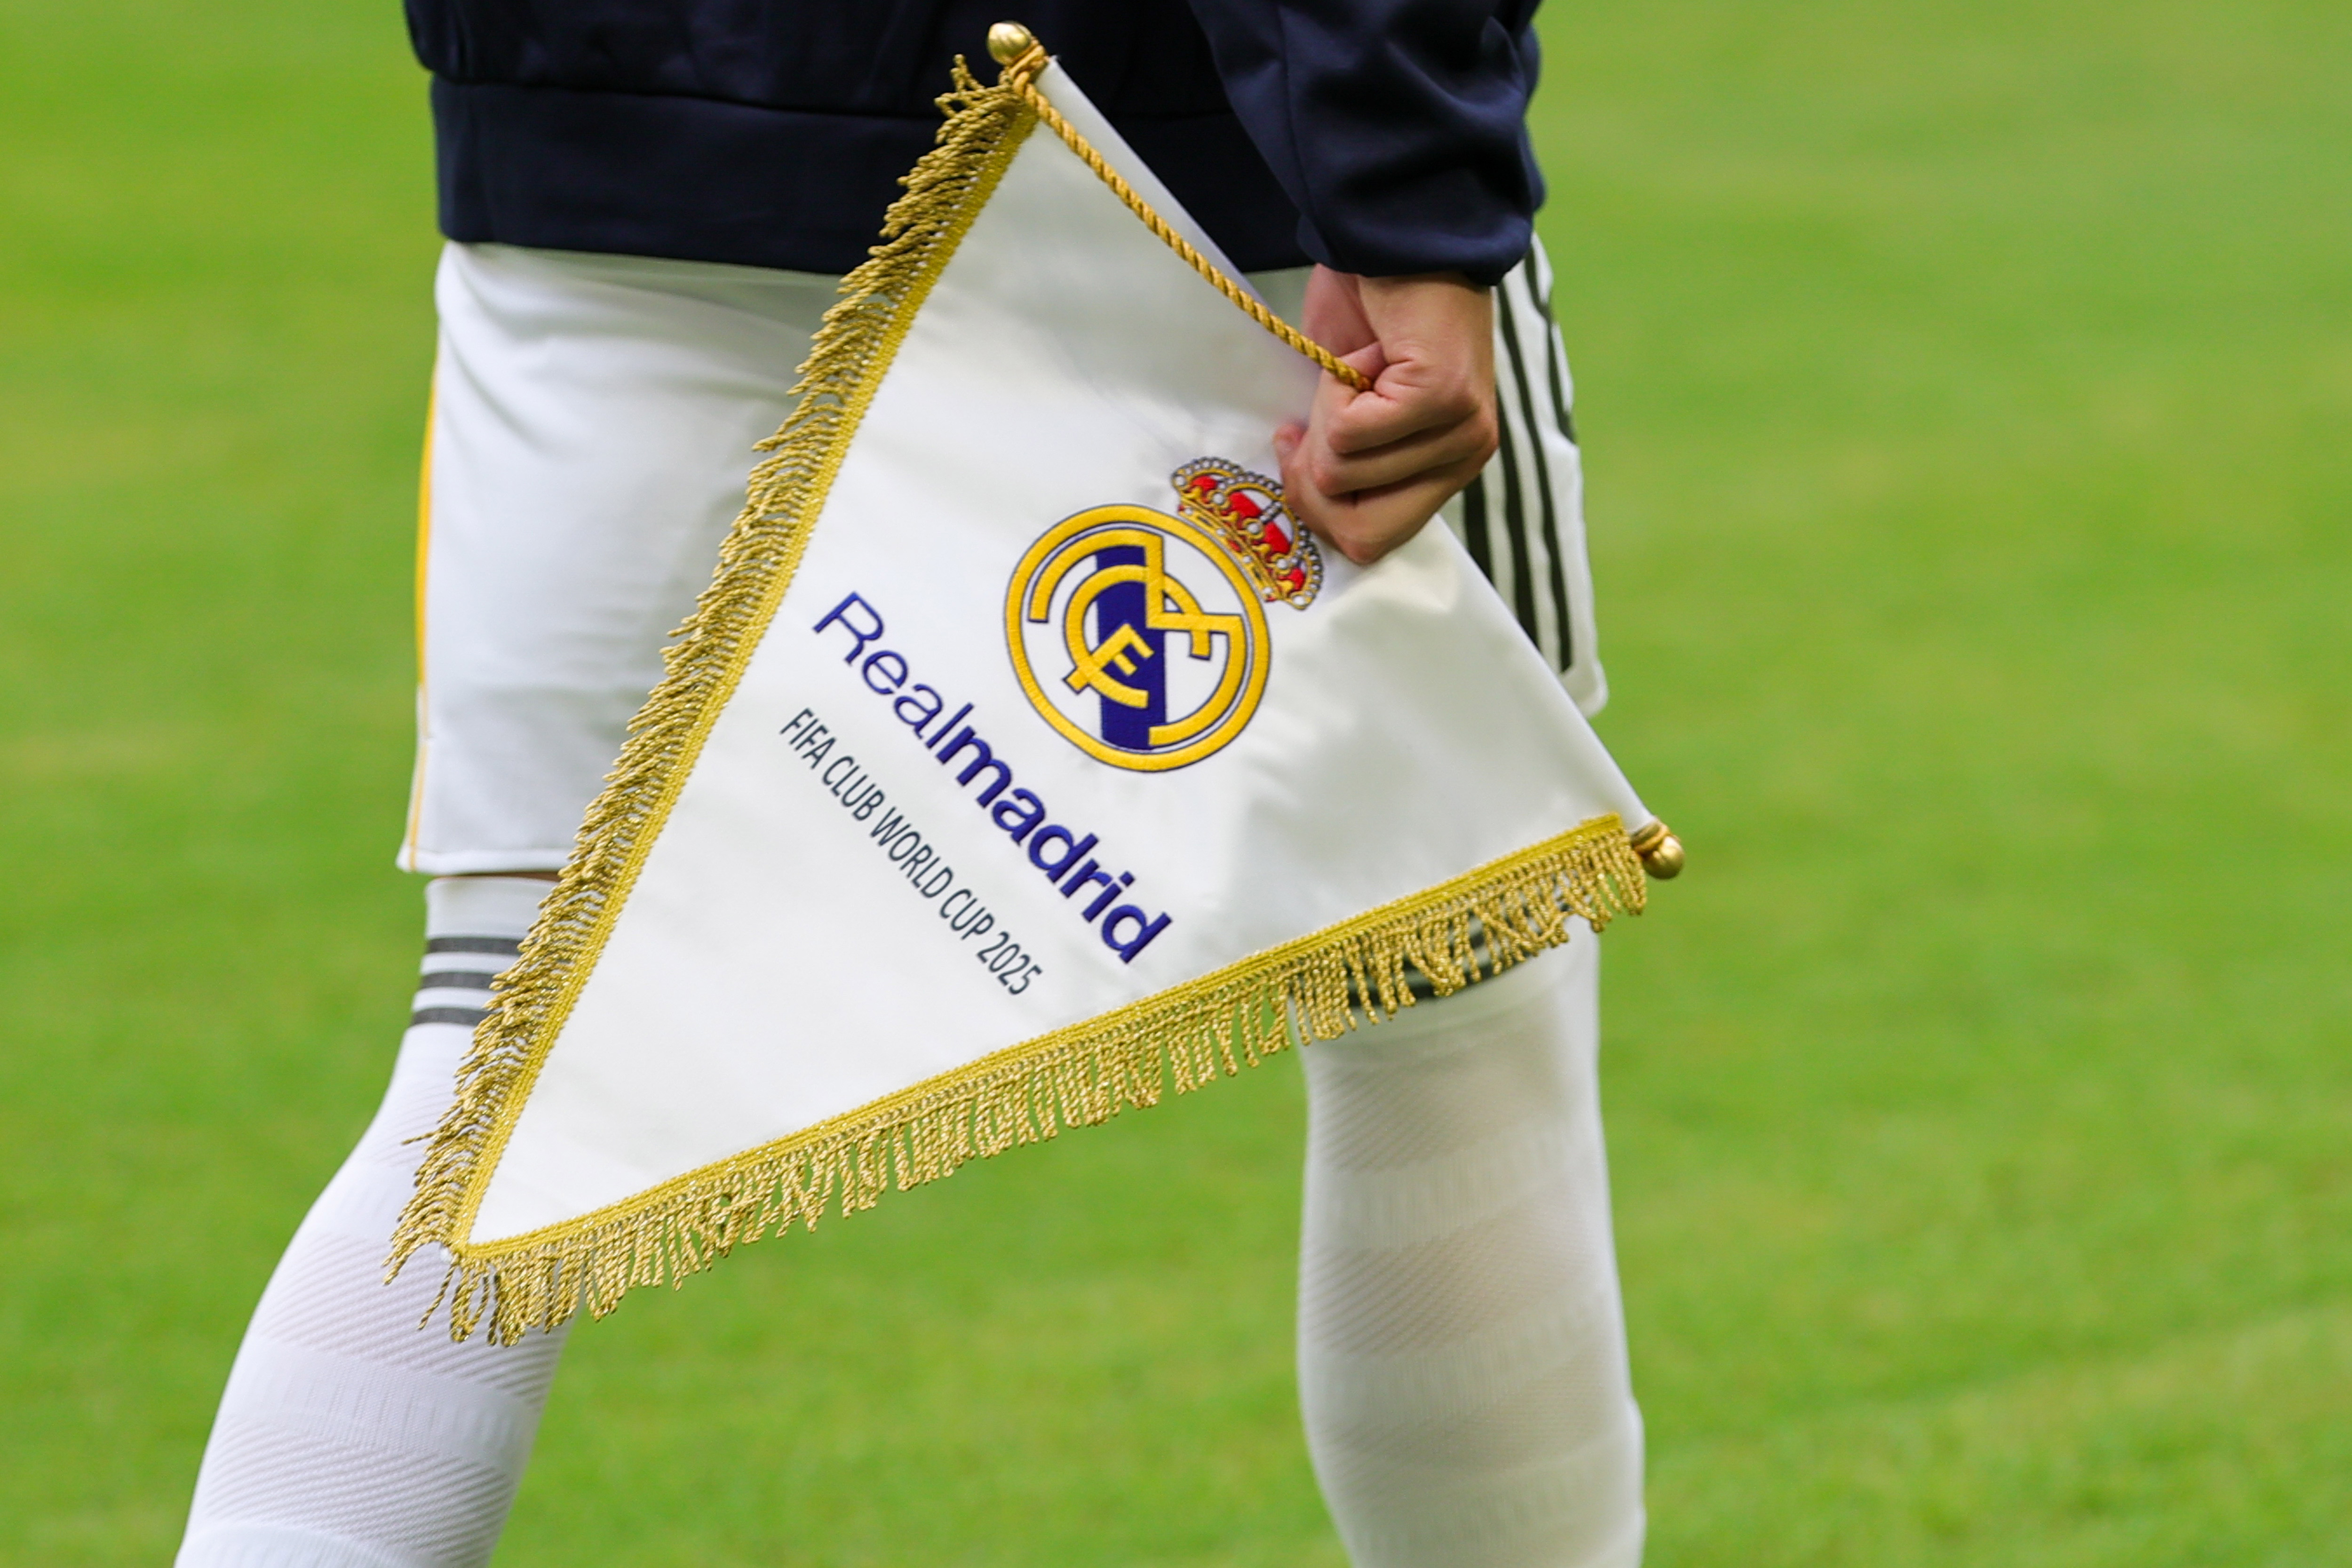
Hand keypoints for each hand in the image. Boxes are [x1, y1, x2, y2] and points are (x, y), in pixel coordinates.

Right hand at [1273, 268, 1498, 565]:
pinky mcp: (1442, 399)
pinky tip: (1359, 354)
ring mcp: (1461, 432)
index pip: (1372, 543)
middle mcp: (1466, 459)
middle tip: (1306, 426)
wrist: (1399, 236)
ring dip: (1322, 415)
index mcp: (1447, 469)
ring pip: (1342, 474)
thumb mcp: (1356, 409)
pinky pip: (1346, 433)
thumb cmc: (1373, 315)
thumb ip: (1349, 462)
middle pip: (1357, 532)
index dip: (1318, 510)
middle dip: (1310, 484)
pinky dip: (1329, 390)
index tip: (1300, 452)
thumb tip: (1308, 499)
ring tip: (1352, 367)